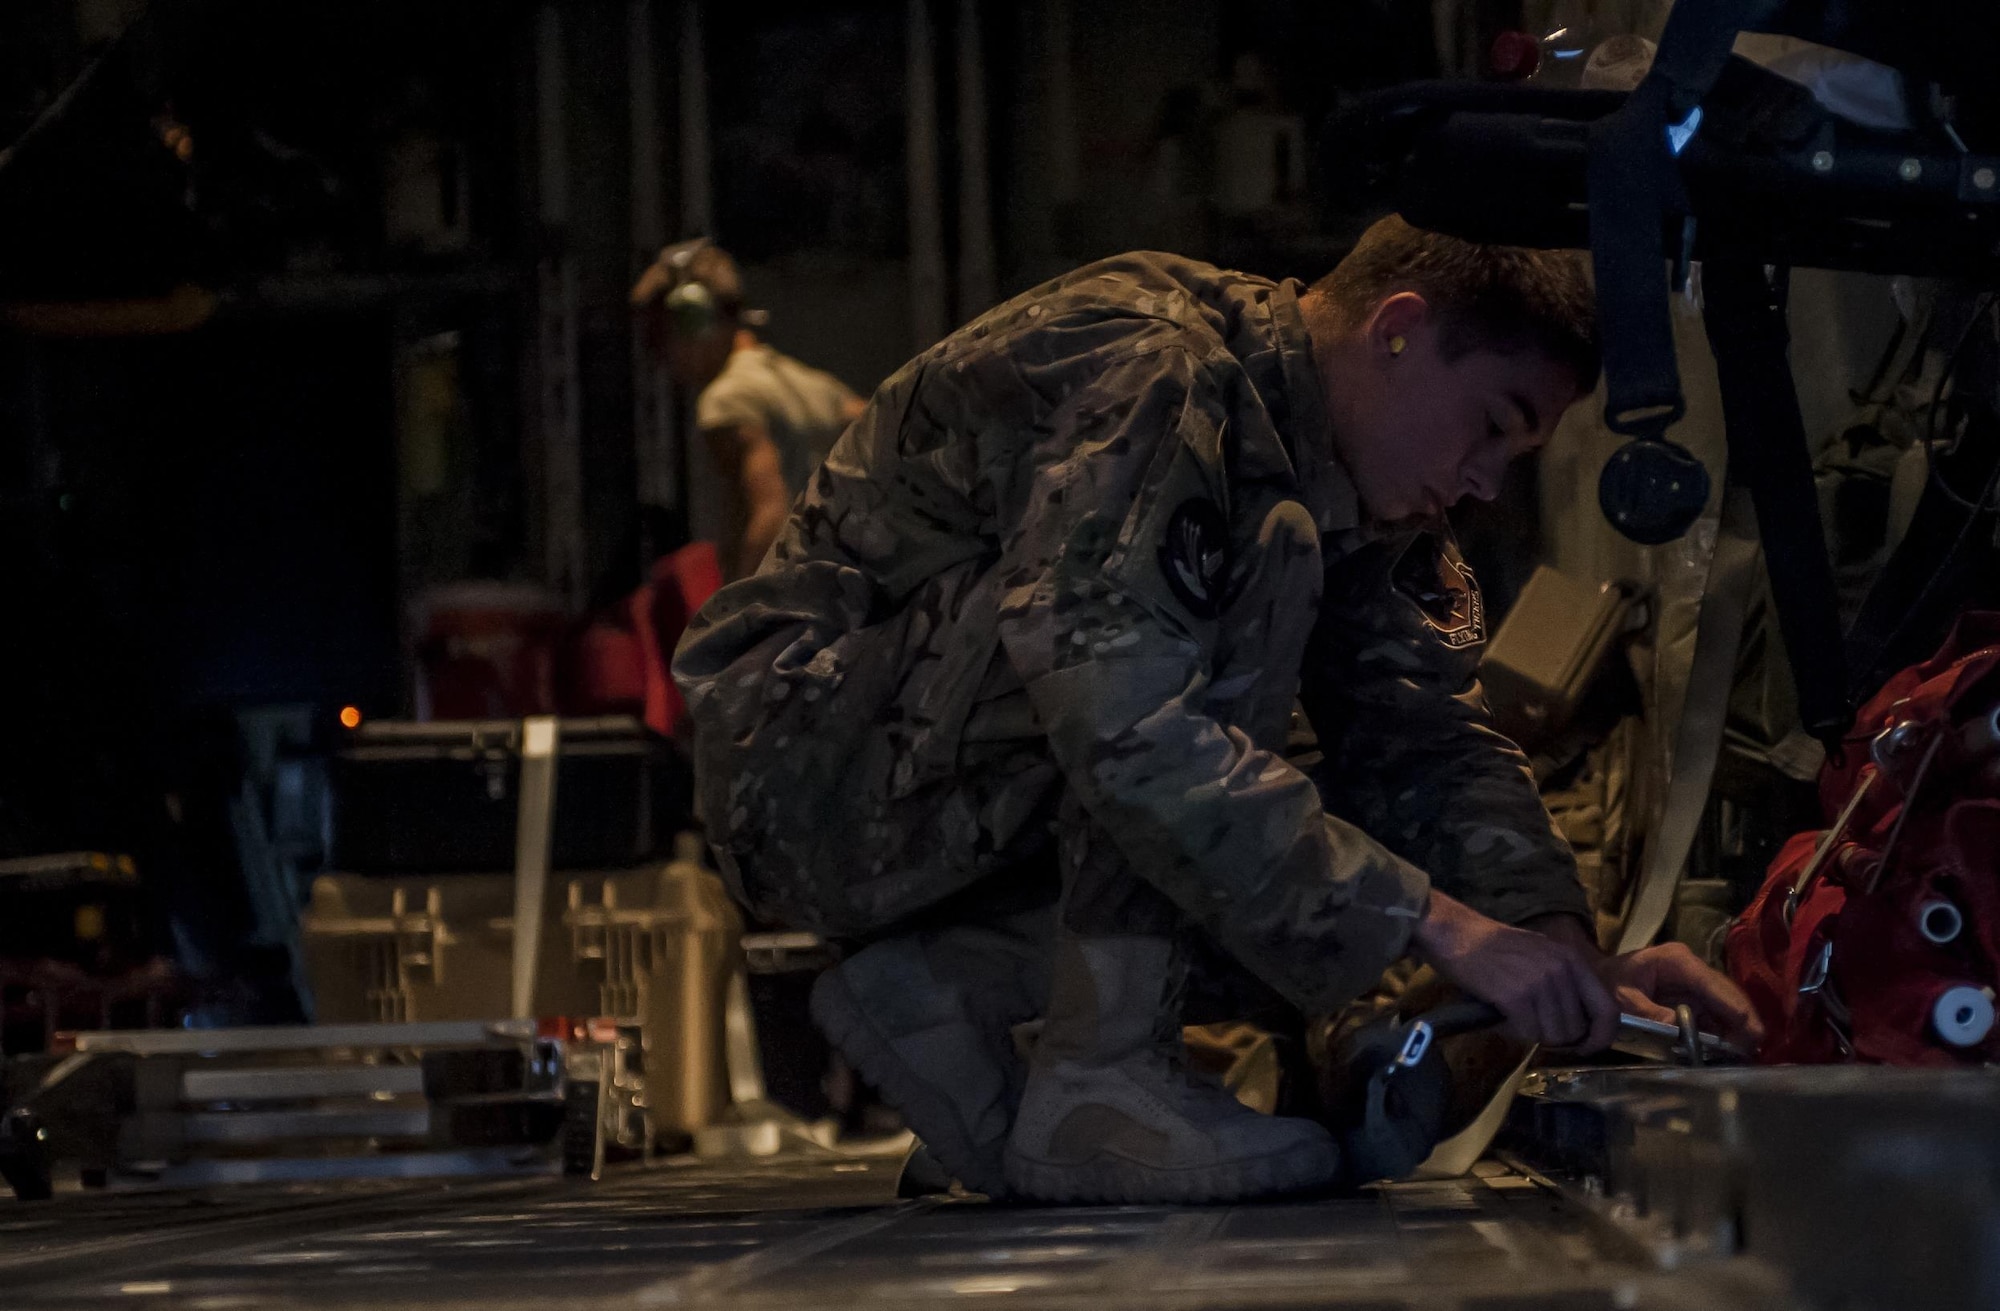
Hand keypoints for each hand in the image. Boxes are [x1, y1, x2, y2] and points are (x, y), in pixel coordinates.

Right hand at [1410, 892, 1619, 1050]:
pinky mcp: (1515, 996)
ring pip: (1553, 1035)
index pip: (1607, 1009)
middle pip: (1576, 1029)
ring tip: (1514, 1019)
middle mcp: (1562, 970)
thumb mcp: (1542, 955)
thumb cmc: (1495, 947)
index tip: (1586, 1046)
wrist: (1457, 934)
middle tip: (1534, 1028)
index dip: (1601, 1036)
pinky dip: (1514, 1032)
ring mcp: (1539, 982)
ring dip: (1533, 1035)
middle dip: (1557, 1037)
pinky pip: (1527, 1032)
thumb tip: (1580, 1022)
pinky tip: (1502, 1018)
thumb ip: (1565, 982)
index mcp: (1573, 960)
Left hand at [1593, 942, 1765, 1051]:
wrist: (1595, 980)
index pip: (1712, 983)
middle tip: (1754, 1048)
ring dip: (1737, 1030)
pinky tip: (1732, 1052)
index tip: (1750, 1029)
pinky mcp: (1693, 1000)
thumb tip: (1679, 1028)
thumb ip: (1648, 1013)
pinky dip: (1723, 1033)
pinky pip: (1715, 1017)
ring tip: (1747, 1054)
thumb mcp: (1621, 999)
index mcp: (1676, 961)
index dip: (1733, 1006)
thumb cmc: (1606, 983)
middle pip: (1726, 994)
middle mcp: (1692, 969)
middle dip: (1743, 1021)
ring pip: (1725, 1007)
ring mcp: (1695, 984)